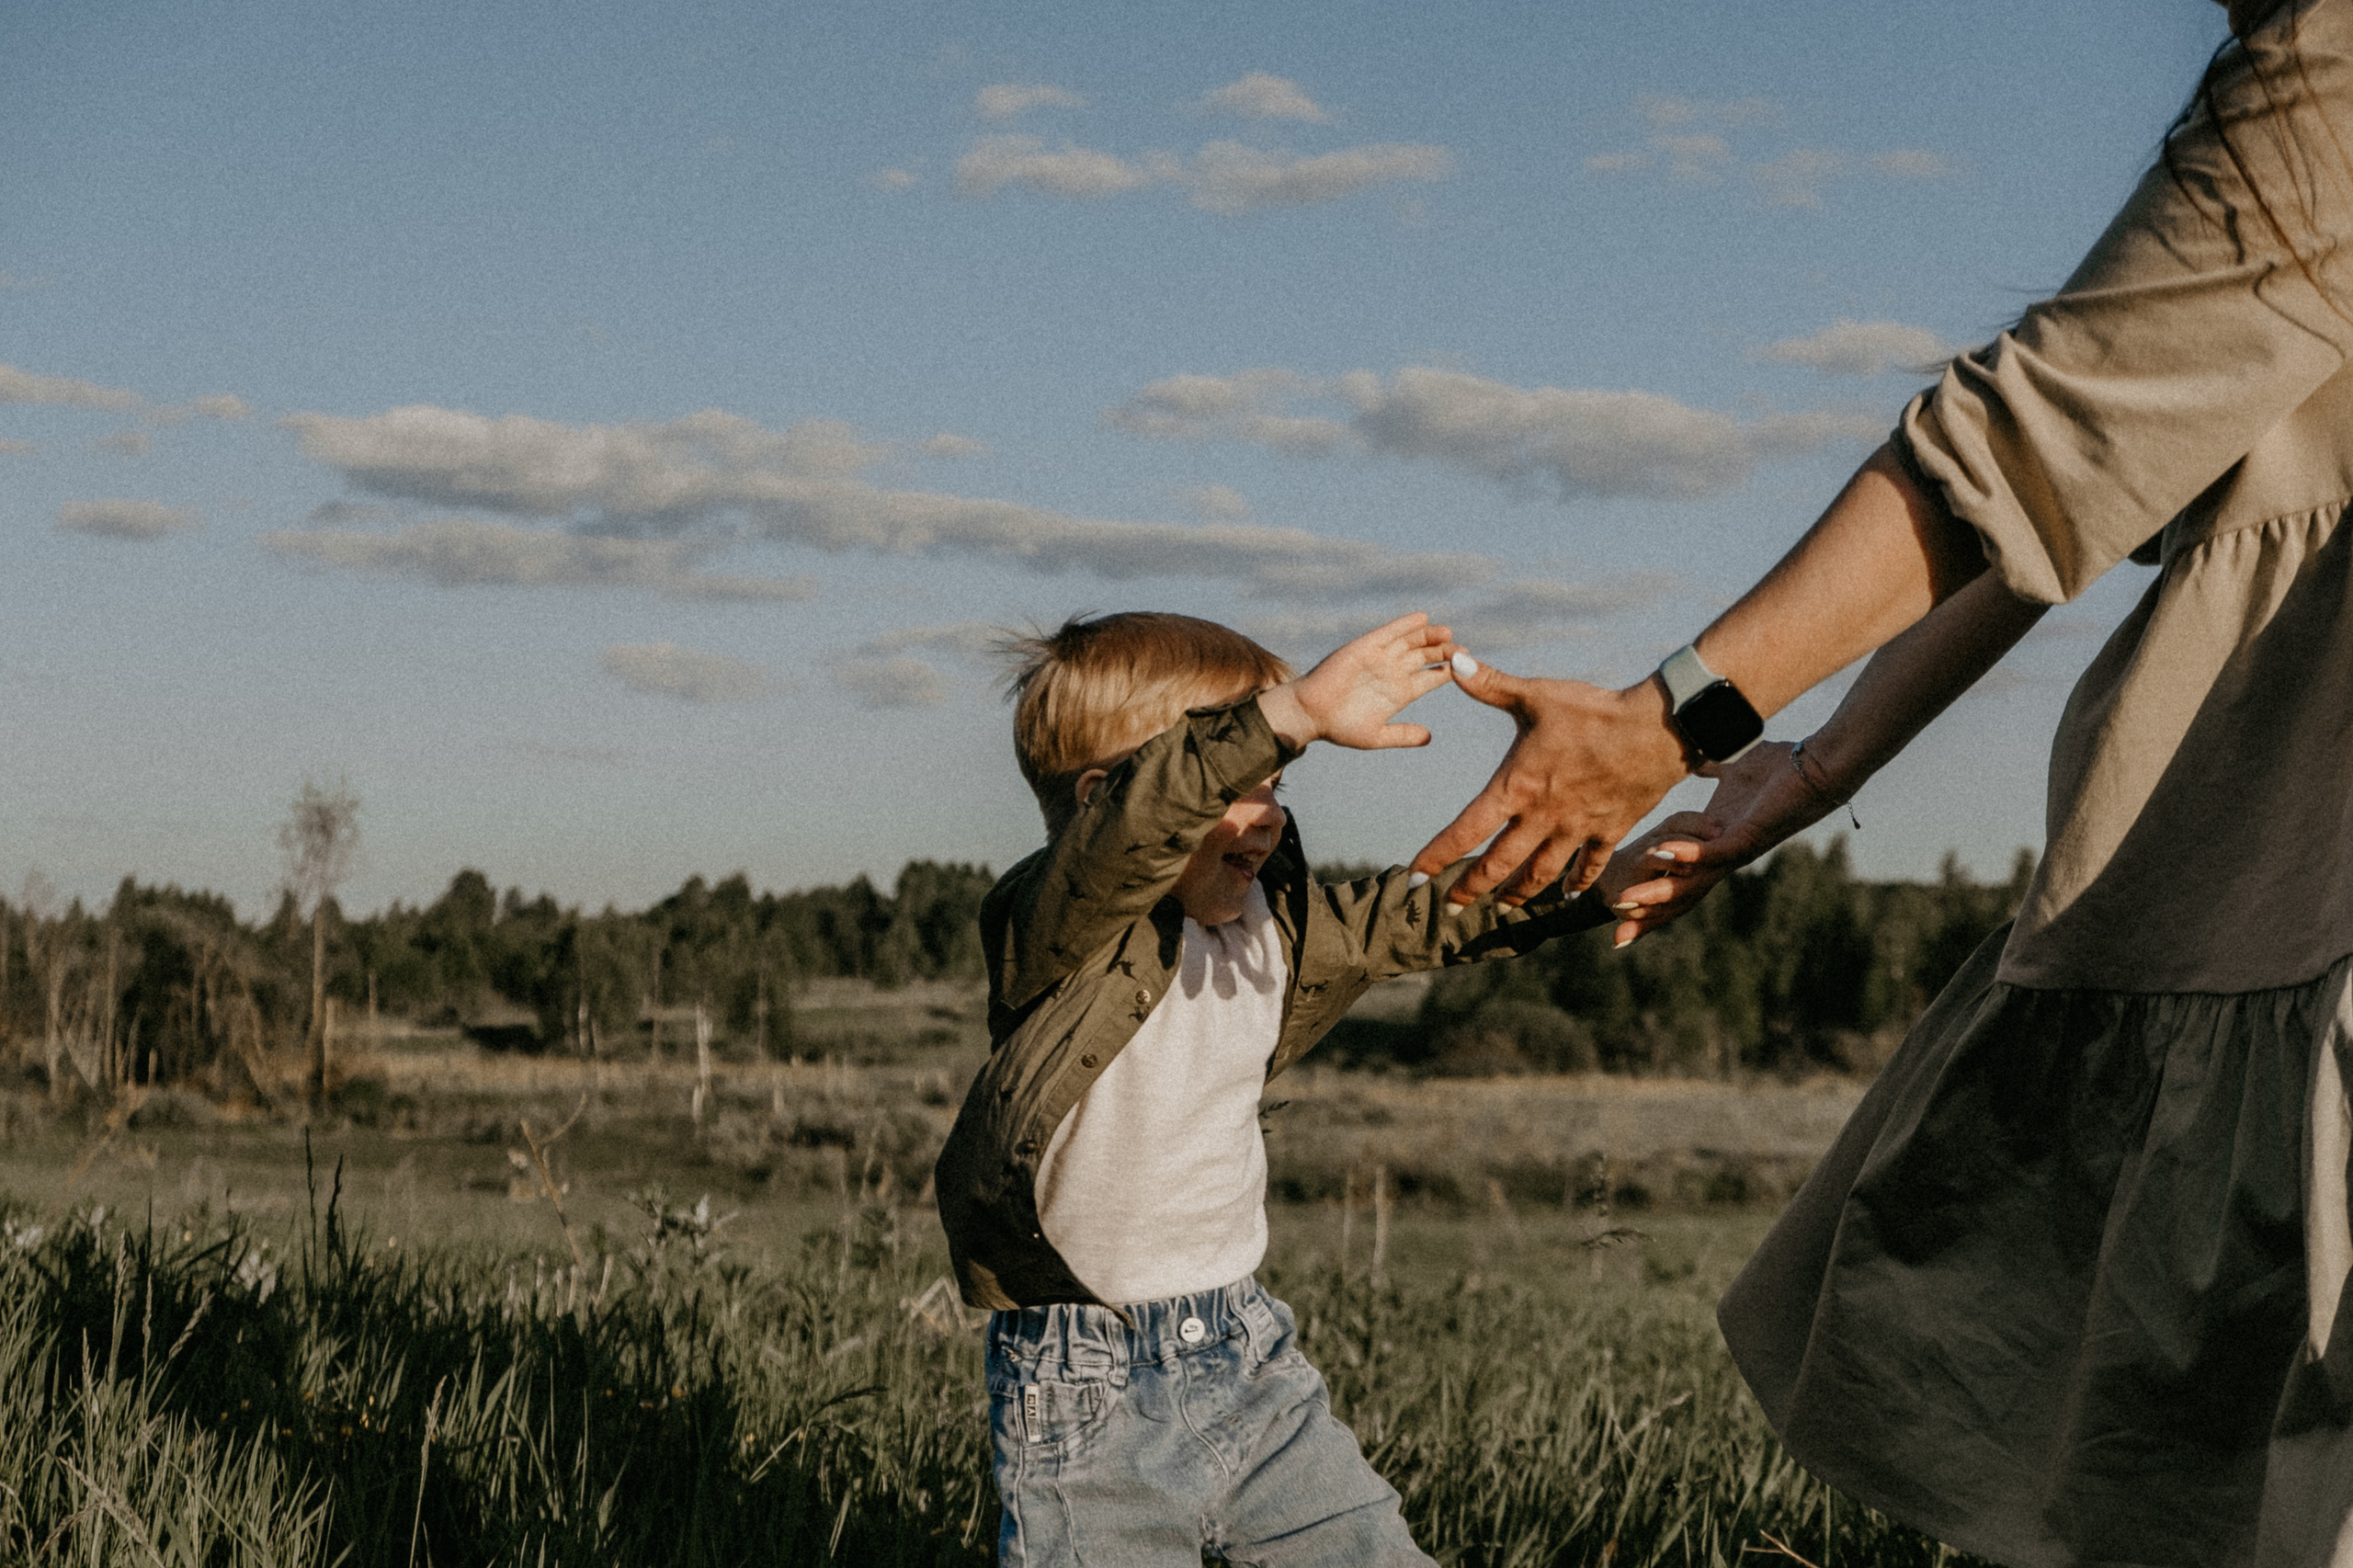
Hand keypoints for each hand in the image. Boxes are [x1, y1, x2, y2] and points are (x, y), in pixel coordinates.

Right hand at [1259, 612, 1457, 750]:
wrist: (1311, 714)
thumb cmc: (1340, 727)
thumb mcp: (1377, 735)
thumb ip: (1403, 735)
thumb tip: (1430, 737)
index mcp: (1400, 693)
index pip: (1431, 678)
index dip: (1449, 671)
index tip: (1467, 667)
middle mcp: (1393, 672)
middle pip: (1425, 657)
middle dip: (1444, 652)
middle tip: (1462, 649)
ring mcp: (1380, 658)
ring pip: (1410, 642)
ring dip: (1429, 636)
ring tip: (1447, 633)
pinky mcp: (1365, 647)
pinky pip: (1388, 632)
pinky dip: (1404, 625)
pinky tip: (1421, 618)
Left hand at [1409, 656, 1689, 904]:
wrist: (1657, 730)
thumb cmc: (1593, 711)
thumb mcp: (1536, 695)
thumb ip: (1490, 684)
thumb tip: (1451, 658)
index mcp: (1517, 787)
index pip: (1465, 831)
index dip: (1436, 857)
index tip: (1414, 877)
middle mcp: (1543, 817)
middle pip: (1498, 865)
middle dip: (1471, 888)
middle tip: (1451, 906)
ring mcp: (1577, 830)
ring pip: (1541, 874)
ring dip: (1518, 892)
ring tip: (1502, 905)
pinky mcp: (1609, 832)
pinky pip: (1589, 867)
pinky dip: (1576, 883)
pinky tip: (1566, 895)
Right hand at [1603, 739, 1848, 943]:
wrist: (1817, 767)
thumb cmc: (1780, 768)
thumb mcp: (1734, 770)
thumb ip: (1712, 770)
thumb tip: (1696, 761)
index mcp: (1718, 842)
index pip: (1678, 878)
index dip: (1651, 897)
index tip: (1620, 914)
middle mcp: (1725, 855)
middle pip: (1681, 894)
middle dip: (1648, 914)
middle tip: (1616, 934)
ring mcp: (1736, 850)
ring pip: (1691, 882)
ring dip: (1657, 893)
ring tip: (1625, 902)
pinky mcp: (1748, 837)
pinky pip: (1713, 853)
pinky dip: (1686, 855)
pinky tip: (1660, 855)